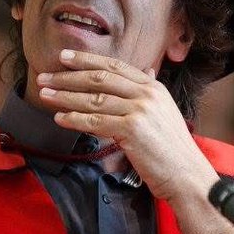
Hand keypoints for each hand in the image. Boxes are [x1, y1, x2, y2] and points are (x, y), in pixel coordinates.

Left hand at [37, 49, 217, 201]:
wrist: (187, 175)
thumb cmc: (173, 149)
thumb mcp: (165, 111)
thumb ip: (151, 91)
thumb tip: (146, 70)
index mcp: (154, 86)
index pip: (115, 66)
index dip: (87, 59)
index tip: (65, 58)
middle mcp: (147, 94)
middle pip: (100, 78)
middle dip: (69, 76)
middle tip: (46, 76)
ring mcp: (140, 110)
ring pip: (94, 98)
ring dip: (65, 96)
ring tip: (45, 95)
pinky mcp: (132, 129)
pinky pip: (95, 121)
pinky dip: (75, 119)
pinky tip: (60, 118)